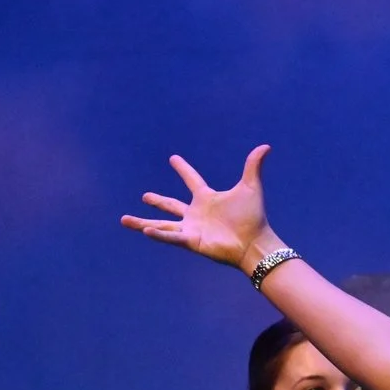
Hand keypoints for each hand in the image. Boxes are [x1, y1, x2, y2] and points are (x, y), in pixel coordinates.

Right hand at [121, 145, 279, 274]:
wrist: (255, 243)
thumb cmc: (253, 218)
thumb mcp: (251, 188)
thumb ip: (253, 166)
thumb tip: (265, 146)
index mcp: (207, 198)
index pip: (192, 180)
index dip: (183, 169)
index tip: (174, 159)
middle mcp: (196, 213)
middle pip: (172, 205)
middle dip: (158, 201)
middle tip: (145, 196)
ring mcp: (192, 228)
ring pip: (162, 224)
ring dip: (143, 222)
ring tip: (124, 220)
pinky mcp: (191, 241)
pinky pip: (170, 236)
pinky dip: (158, 233)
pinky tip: (144, 229)